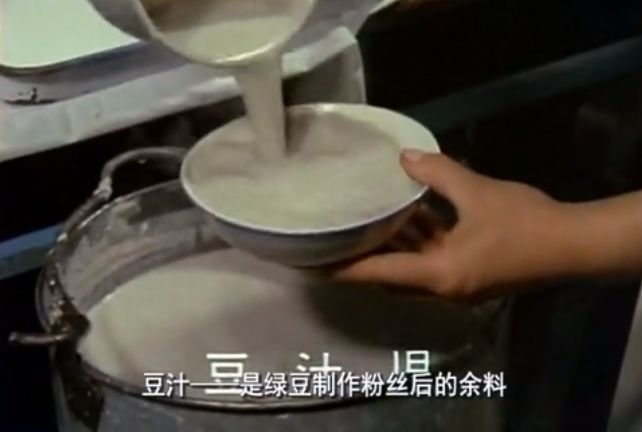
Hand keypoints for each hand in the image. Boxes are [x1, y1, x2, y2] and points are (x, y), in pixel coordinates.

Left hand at [337, 150, 576, 300]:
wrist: (573, 245)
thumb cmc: (524, 222)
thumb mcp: (477, 192)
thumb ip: (437, 174)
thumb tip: (405, 157)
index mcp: (438, 275)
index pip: (379, 272)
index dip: (344, 269)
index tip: (314, 264)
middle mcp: (441, 288)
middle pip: (391, 274)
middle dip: (365, 256)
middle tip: (336, 235)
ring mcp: (457, 284)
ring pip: (413, 266)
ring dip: (395, 243)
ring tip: (366, 217)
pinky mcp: (469, 275)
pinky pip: (433, 260)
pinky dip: (419, 241)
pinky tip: (410, 213)